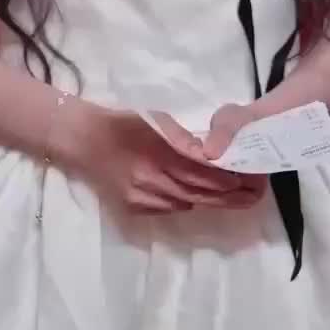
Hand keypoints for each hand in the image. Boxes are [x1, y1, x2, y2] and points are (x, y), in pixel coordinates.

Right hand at [76, 108, 261, 215]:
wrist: (83, 141)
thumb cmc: (121, 124)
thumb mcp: (154, 120)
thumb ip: (182, 138)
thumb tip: (208, 154)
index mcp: (157, 154)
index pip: (199, 173)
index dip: (223, 179)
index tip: (244, 179)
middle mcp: (150, 180)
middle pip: (195, 194)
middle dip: (223, 196)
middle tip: (247, 194)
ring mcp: (140, 197)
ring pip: (183, 204)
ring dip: (206, 200)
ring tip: (228, 196)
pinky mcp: (132, 208)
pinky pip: (166, 209)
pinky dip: (182, 203)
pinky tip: (192, 196)